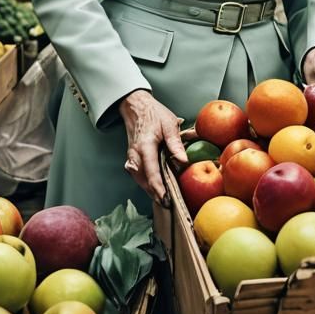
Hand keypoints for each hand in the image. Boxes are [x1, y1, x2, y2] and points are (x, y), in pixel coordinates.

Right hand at [119, 90, 188, 204]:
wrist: (136, 108)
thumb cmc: (154, 115)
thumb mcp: (169, 124)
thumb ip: (175, 143)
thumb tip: (183, 161)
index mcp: (145, 147)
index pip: (151, 173)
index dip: (158, 188)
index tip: (166, 200)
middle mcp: (135, 156)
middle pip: (144, 181)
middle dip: (156, 194)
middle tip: (169, 205)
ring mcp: (131, 159)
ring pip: (140, 181)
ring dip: (151, 190)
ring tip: (165, 200)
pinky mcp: (132, 160)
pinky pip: (139, 176)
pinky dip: (147, 184)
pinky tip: (157, 188)